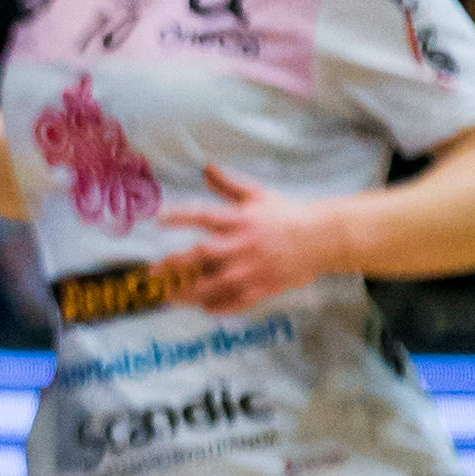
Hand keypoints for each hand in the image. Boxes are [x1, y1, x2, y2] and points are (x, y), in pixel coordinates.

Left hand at [156, 161, 351, 313]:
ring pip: (214, 285)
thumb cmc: (287, 215)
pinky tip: (203, 308)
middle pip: (202, 255)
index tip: (159, 219)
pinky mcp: (263, 288)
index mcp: (241, 220)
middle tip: (152, 271)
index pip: (204, 216)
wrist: (322, 239)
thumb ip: (229, 184)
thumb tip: (205, 168)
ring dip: (188, 292)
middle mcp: (243, 246)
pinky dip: (219, 307)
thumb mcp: (258, 195)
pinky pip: (236, 302)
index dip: (180, 216)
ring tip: (168, 296)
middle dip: (174, 264)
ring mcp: (252, 269)